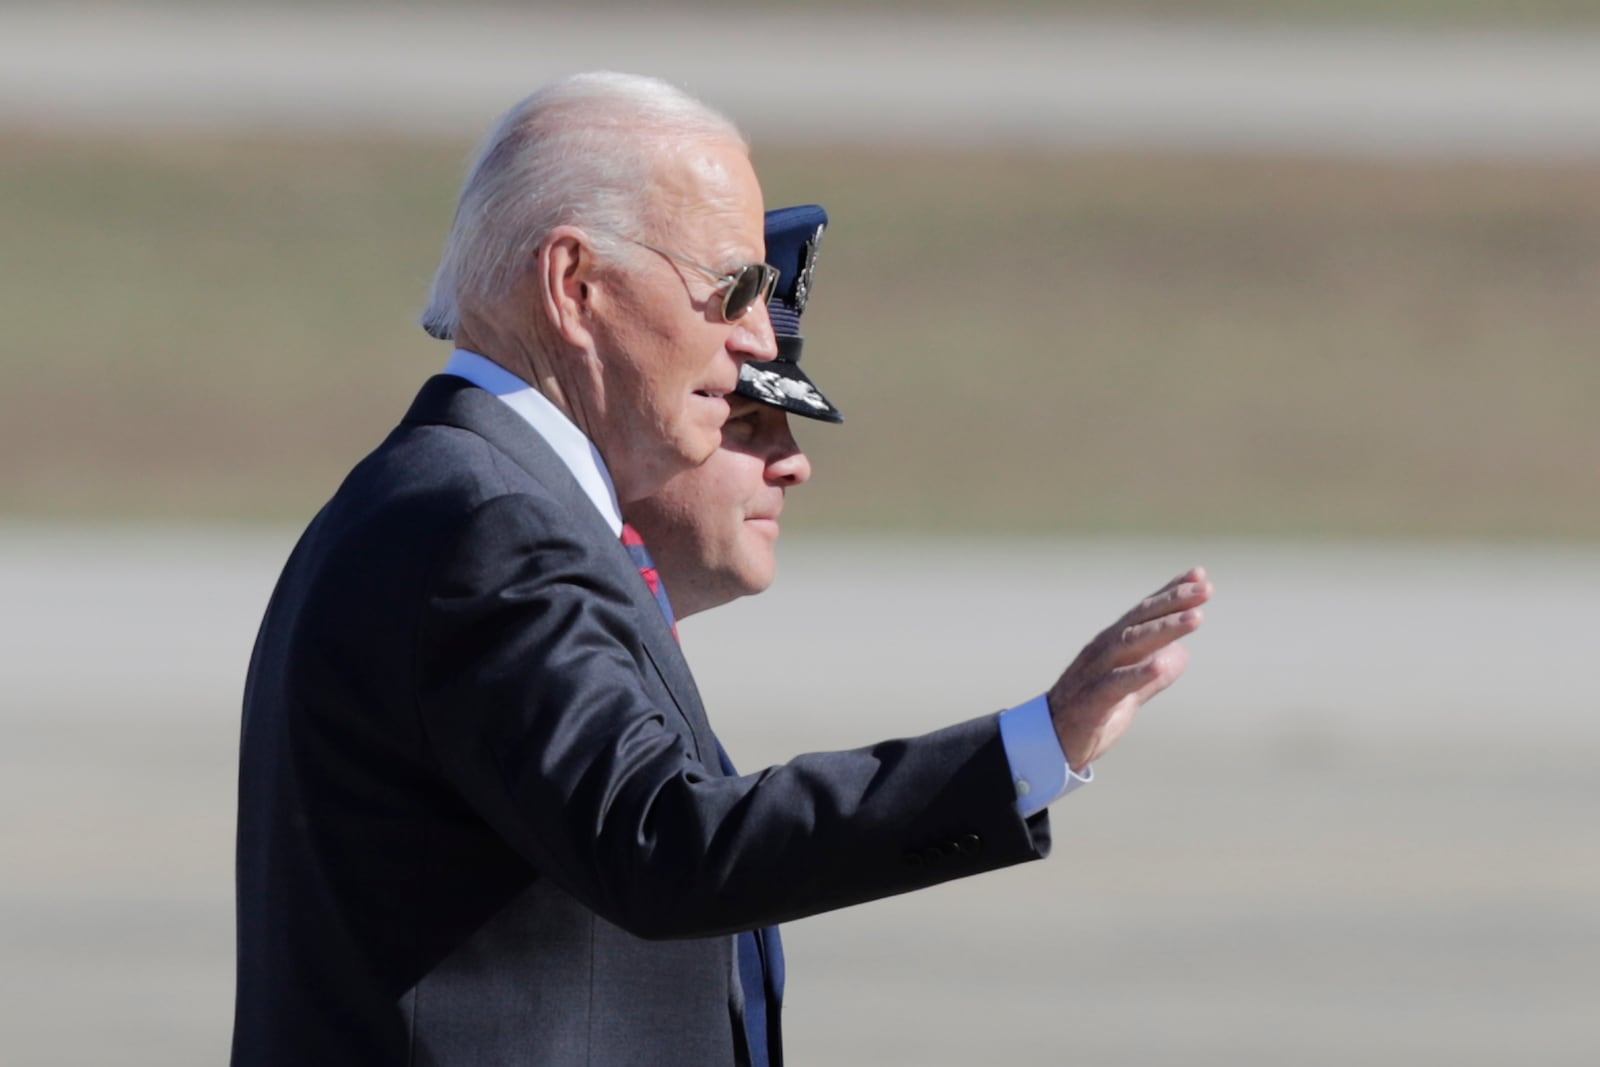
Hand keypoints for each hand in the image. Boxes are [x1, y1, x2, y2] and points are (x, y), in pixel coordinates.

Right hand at [1047, 567, 1211, 770]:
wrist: (1049, 741)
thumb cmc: (1089, 713)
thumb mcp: (1128, 692)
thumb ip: (1154, 673)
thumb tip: (1183, 654)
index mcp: (1112, 645)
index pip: (1144, 613)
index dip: (1171, 592)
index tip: (1200, 575)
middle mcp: (1103, 651)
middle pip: (1140, 620)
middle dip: (1173, 602)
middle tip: (1204, 589)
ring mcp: (1096, 673)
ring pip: (1131, 644)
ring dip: (1165, 629)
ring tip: (1195, 618)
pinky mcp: (1091, 700)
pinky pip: (1116, 684)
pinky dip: (1139, 674)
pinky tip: (1160, 665)